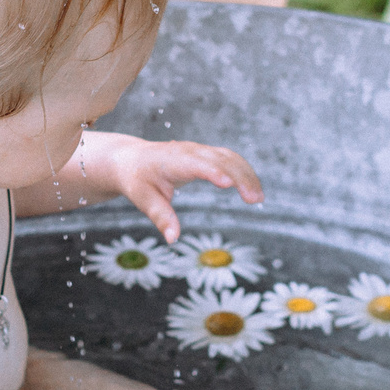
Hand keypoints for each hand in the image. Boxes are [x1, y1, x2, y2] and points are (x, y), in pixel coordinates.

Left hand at [92, 134, 263, 241]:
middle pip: (221, 159)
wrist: (131, 159)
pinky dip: (244, 171)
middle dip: (240, 177)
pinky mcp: (207, 154)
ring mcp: (200, 150)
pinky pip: (230, 158)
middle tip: (255, 200)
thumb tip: (173, 239)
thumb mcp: (142, 199)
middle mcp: (190, 151)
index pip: (197, 164)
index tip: (229, 184)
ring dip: (247, 174)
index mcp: (172, 160)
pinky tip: (252, 188)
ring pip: (230, 157)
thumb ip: (160, 217)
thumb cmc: (137, 180)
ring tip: (258, 198)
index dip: (213, 172)